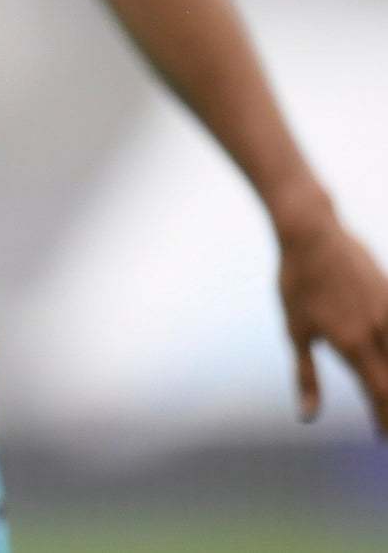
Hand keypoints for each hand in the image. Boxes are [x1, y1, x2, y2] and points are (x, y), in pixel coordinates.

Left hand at [277, 209, 387, 433]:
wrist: (312, 235)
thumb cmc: (297, 284)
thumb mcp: (295, 331)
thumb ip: (306, 377)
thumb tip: (308, 417)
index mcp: (352, 345)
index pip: (379, 395)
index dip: (384, 420)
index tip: (382, 440)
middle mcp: (380, 333)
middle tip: (386, 429)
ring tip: (386, 397)